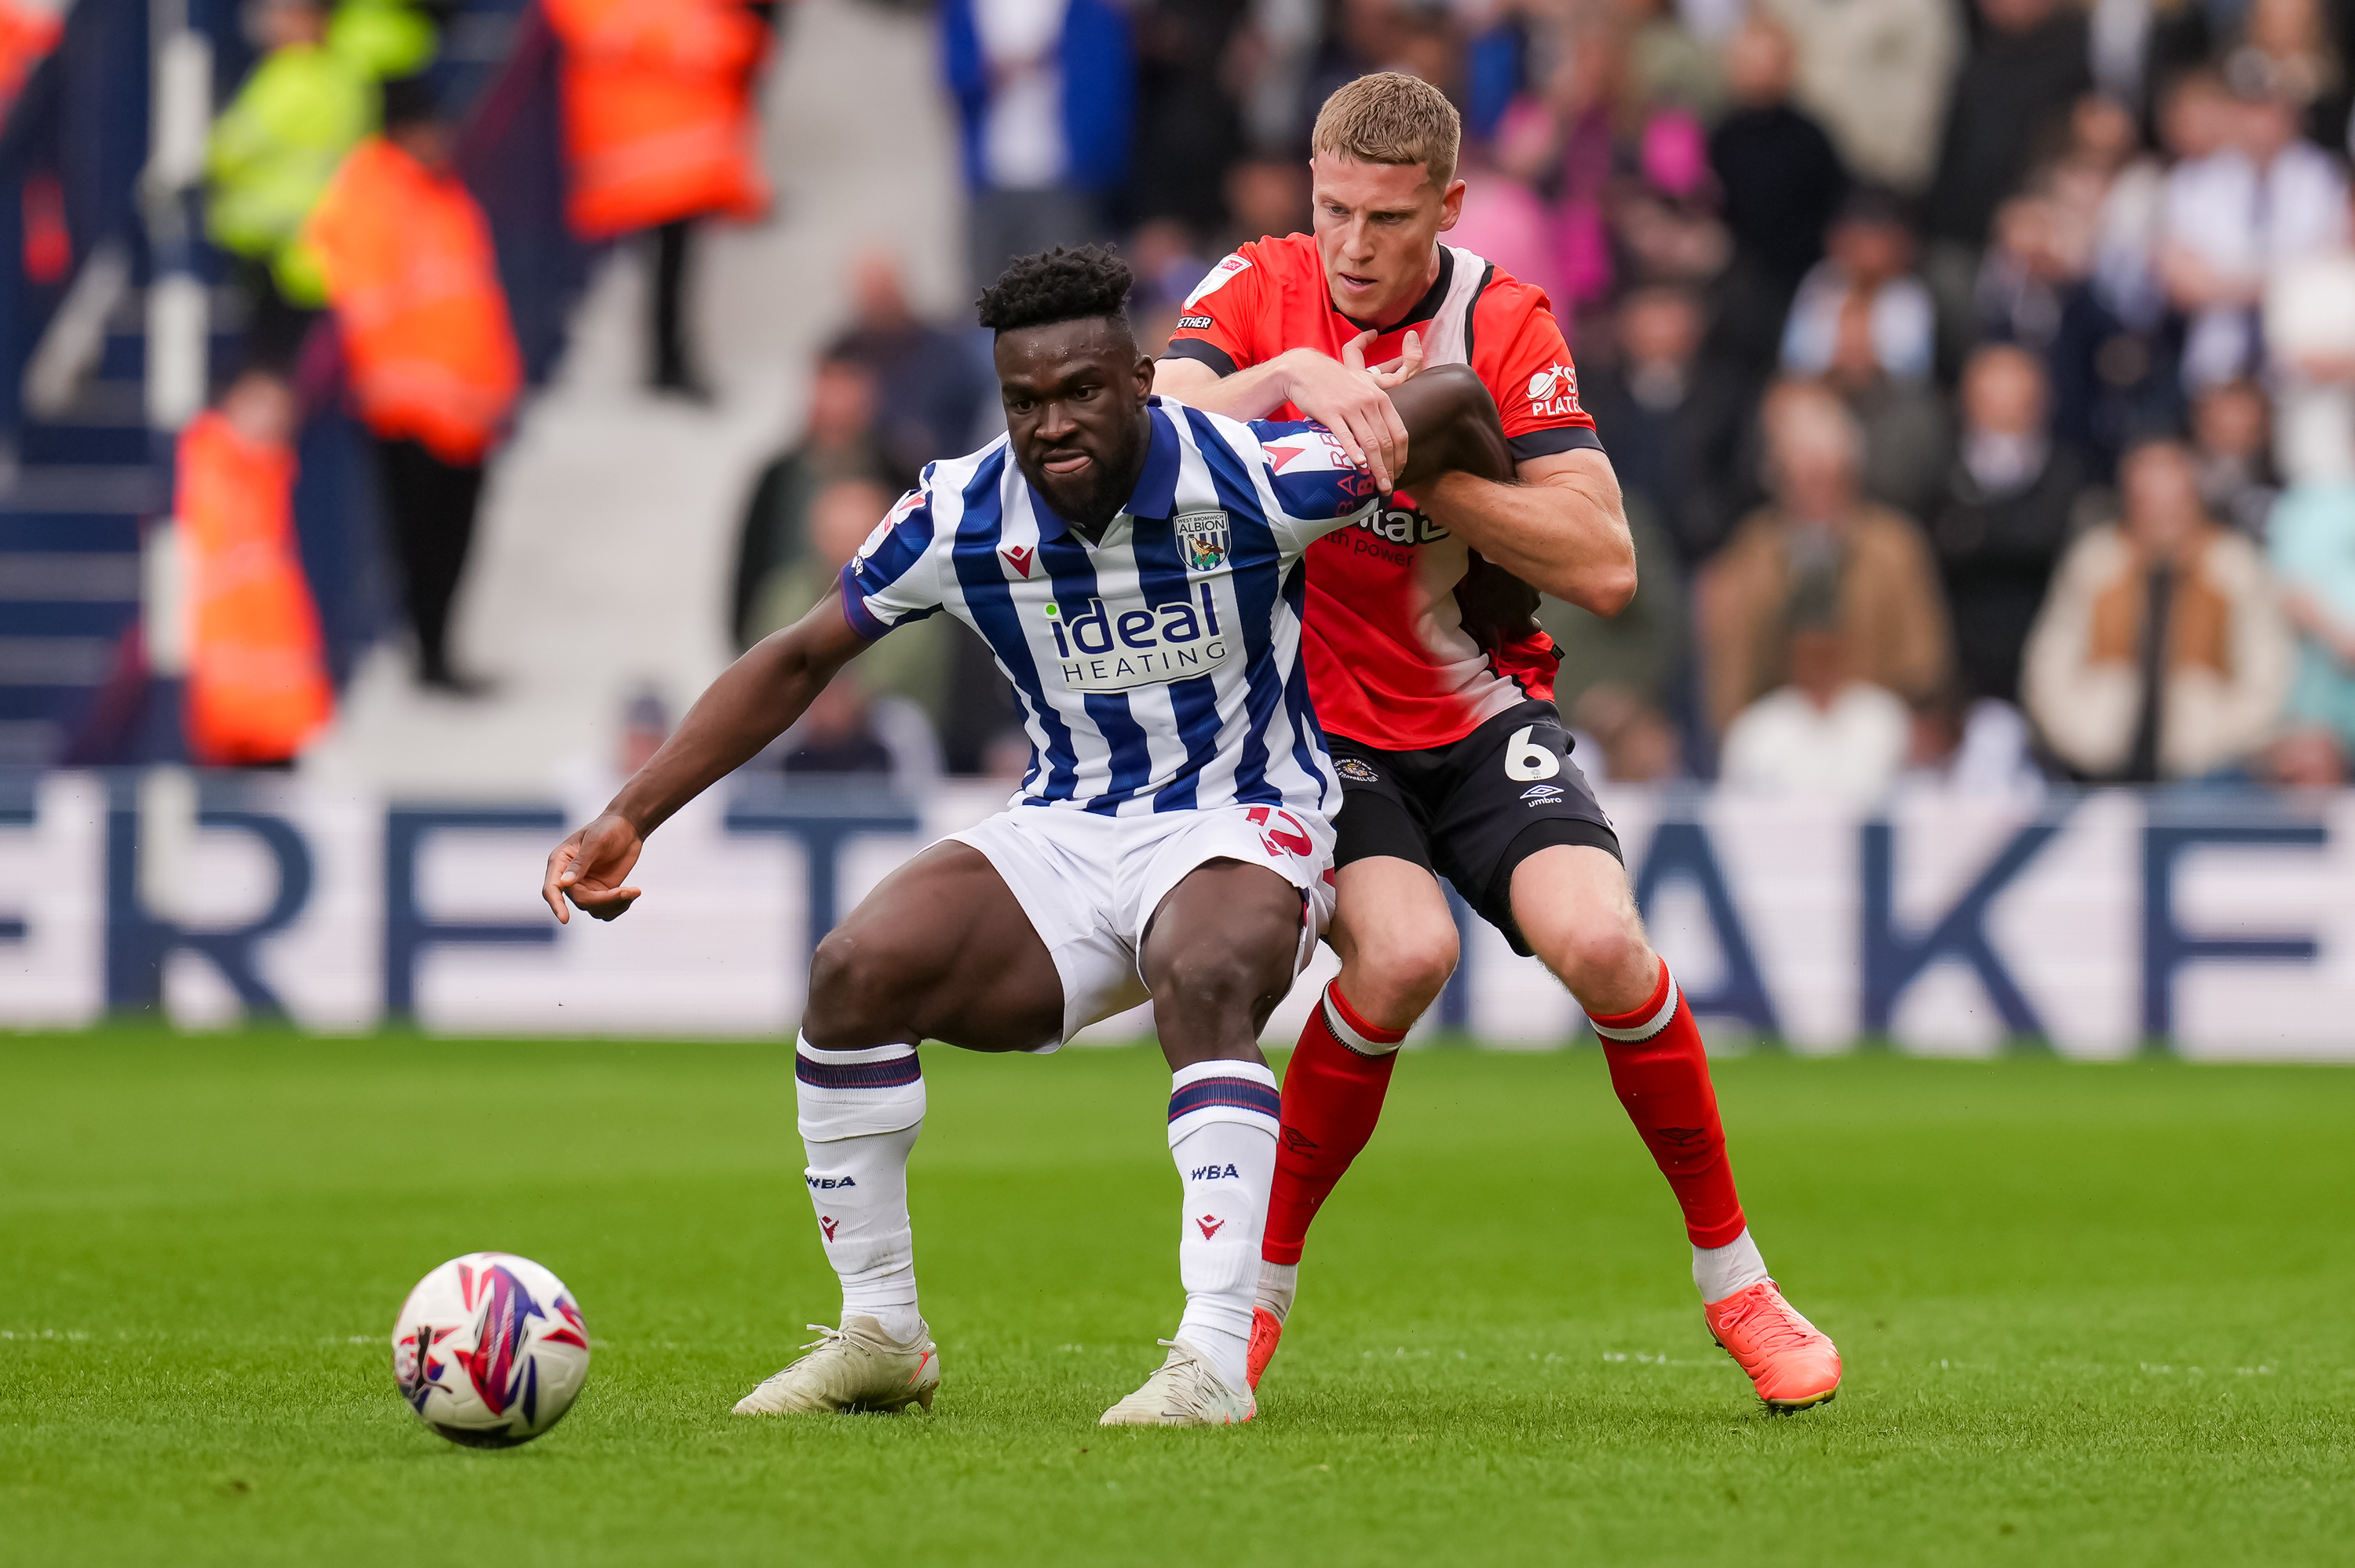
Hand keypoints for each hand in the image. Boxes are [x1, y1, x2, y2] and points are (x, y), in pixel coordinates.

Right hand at [542, 813, 645, 923]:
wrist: (627, 829)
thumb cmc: (608, 828)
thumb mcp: (595, 841)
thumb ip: (581, 862)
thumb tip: (564, 883)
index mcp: (560, 863)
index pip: (552, 889)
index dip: (556, 905)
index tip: (564, 920)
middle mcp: (569, 879)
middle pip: (581, 901)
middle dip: (605, 900)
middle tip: (628, 891)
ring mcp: (585, 888)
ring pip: (595, 909)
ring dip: (616, 905)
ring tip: (634, 891)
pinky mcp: (601, 893)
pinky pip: (607, 910)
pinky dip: (620, 906)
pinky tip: (633, 892)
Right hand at [1281, 332, 1420, 491]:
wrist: (1305, 369)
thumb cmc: (1335, 376)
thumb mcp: (1365, 376)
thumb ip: (1385, 381)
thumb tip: (1404, 377)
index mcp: (1380, 398)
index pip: (1399, 432)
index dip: (1401, 456)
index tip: (1399, 472)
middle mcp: (1369, 403)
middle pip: (1386, 442)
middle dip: (1390, 468)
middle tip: (1389, 487)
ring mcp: (1350, 408)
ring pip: (1370, 443)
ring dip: (1377, 468)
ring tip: (1379, 485)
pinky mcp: (1330, 413)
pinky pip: (1345, 436)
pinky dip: (1353, 452)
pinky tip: (1359, 465)